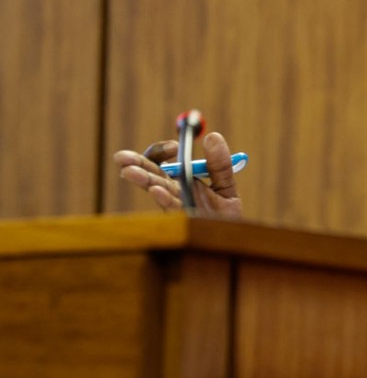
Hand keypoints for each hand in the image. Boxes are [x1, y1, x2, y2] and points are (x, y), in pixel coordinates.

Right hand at [113, 132, 242, 217]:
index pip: (162, 161)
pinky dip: (164, 199)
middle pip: (151, 173)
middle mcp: (173, 192)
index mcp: (180, 180)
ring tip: (129, 172)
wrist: (233, 241)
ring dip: (143, 179)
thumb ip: (220, 164)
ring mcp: (175, 207)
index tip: (175, 146)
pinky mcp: (183, 221)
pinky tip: (157, 190)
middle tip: (122, 157)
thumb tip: (212, 136)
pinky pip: (171, 209)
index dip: (163, 151)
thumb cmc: (225, 216)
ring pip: (156, 189)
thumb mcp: (226, 185)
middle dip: (137, 163)